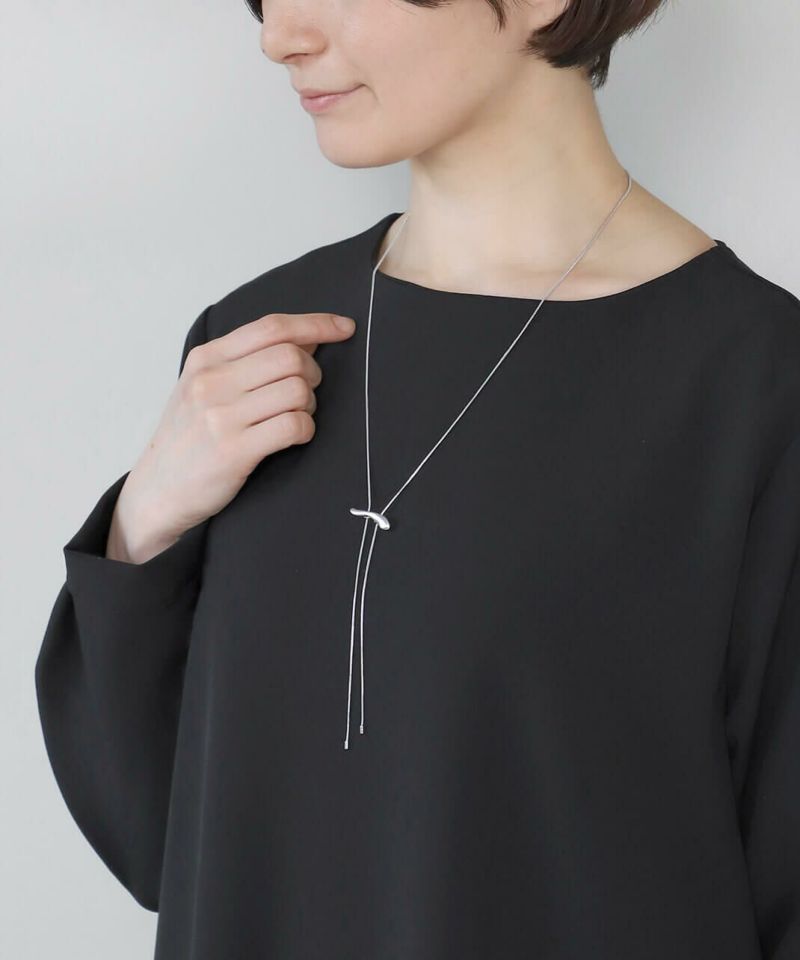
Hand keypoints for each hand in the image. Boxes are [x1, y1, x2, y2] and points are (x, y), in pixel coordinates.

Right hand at [108, 311, 356, 562]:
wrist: (157, 492)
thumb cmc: (190, 438)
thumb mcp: (204, 387)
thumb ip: (248, 360)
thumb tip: (309, 337)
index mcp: (206, 358)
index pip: (271, 327)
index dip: (316, 324)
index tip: (344, 328)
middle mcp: (211, 381)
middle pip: (291, 356)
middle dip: (313, 373)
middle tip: (305, 394)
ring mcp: (220, 415)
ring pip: (297, 390)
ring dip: (309, 405)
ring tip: (294, 418)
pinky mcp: (234, 450)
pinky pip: (293, 425)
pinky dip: (306, 430)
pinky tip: (294, 437)